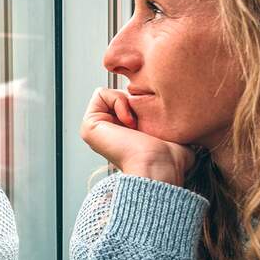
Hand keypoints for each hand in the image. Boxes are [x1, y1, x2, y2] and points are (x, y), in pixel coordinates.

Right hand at [79, 88, 194, 185]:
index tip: (152, 121)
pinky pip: (101, 94)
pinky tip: (129, 122)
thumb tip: (167, 109)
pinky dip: (118, 102)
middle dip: (134, 102)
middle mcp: (107, 133)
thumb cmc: (169, 155)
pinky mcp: (89, 126)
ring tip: (135, 124)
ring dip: (127, 103)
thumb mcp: (170, 129)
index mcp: (123, 135)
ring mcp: (96, 130)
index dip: (142, 103)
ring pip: (109, 94)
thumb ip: (162, 117)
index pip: (130, 101)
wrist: (159, 166)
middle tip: (142, 123)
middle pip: (119, 96)